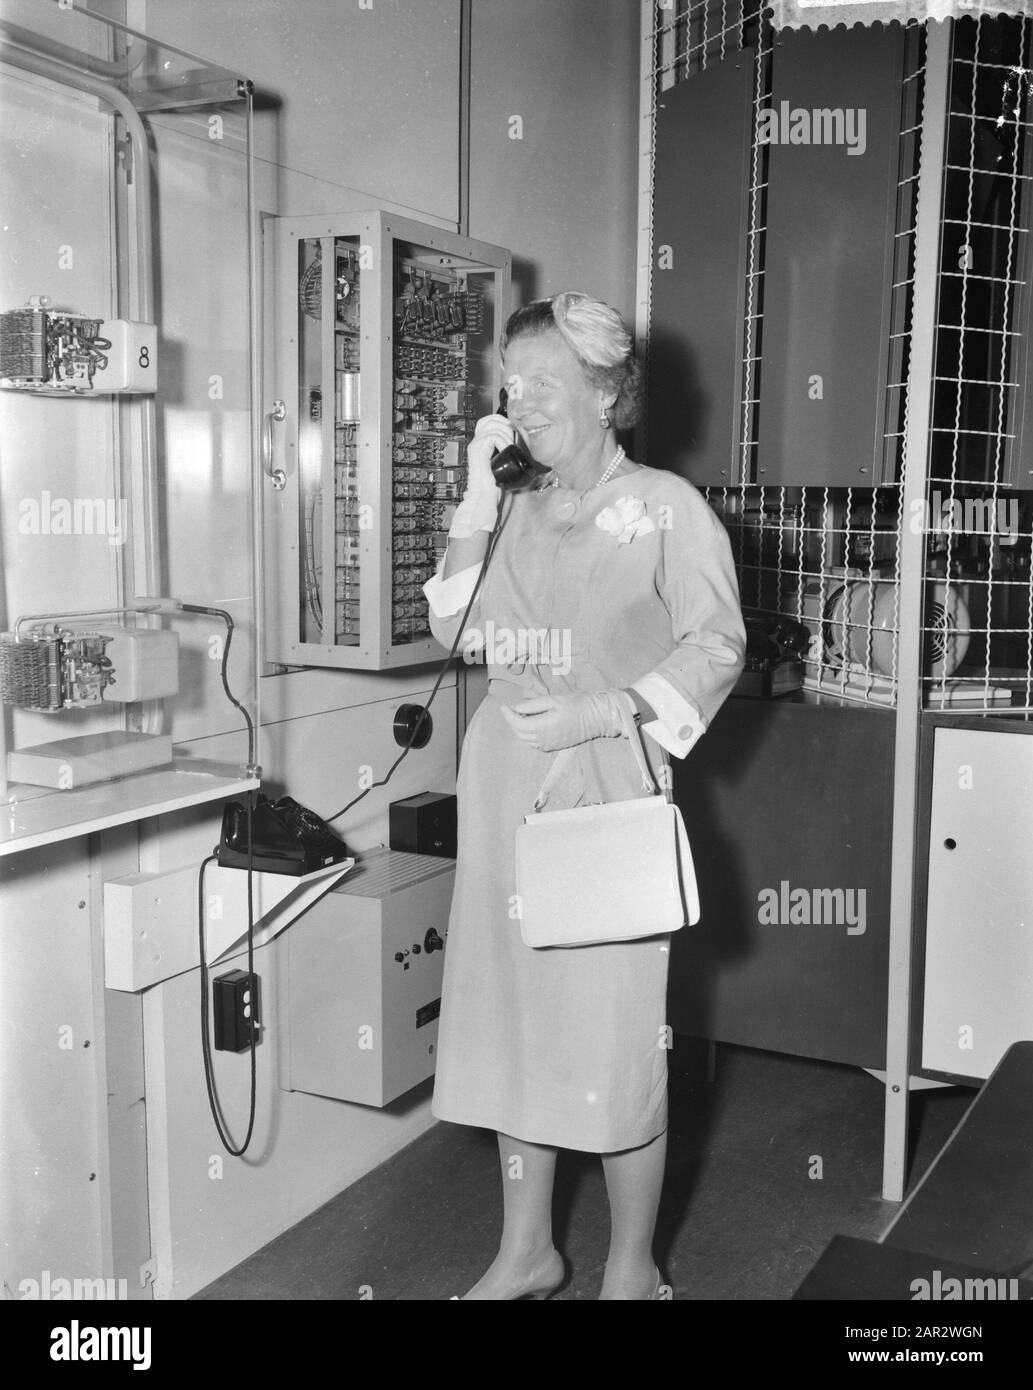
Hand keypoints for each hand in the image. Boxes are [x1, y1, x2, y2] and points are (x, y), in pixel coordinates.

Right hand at [465, 413, 513, 492]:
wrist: (484, 497)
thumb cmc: (495, 486)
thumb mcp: (505, 465)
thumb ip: (509, 454)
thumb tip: (523, 445)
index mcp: (482, 445)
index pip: (488, 421)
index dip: (502, 421)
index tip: (513, 431)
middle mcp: (476, 443)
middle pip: (488, 419)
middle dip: (504, 424)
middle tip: (512, 438)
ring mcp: (475, 446)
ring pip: (491, 426)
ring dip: (505, 434)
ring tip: (509, 448)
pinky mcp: (477, 450)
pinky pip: (492, 436)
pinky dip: (503, 442)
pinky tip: (506, 451)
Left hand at [500, 690, 629, 751]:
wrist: (597, 716)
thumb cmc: (577, 703)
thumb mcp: (553, 699)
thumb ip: (532, 705)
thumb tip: (516, 708)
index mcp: (543, 726)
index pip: (517, 723)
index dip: (508, 715)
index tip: (504, 706)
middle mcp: (545, 739)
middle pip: (520, 733)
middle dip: (512, 721)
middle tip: (511, 709)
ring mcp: (550, 745)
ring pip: (526, 740)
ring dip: (520, 729)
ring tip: (521, 716)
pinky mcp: (555, 747)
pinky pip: (535, 744)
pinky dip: (528, 736)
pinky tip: (532, 725)